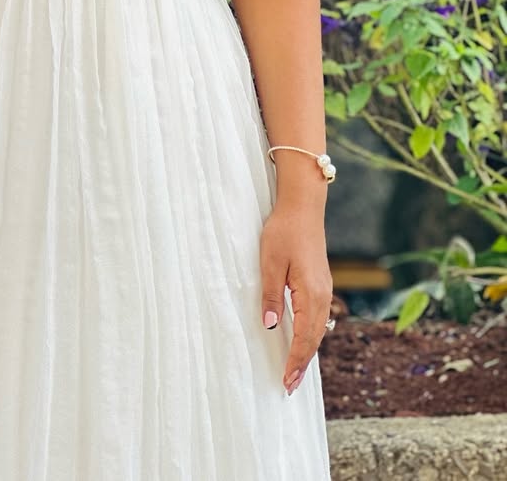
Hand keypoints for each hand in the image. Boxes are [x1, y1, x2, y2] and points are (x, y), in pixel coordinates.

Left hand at [259, 198, 332, 394]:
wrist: (303, 208)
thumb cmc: (284, 232)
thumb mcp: (270, 262)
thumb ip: (271, 295)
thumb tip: (271, 326)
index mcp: (311, 294)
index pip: (305, 338)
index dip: (295, 361)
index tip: (286, 382)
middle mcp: (322, 296)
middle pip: (315, 339)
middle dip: (302, 363)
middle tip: (290, 386)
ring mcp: (324, 290)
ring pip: (319, 329)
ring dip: (308, 351)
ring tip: (295, 371)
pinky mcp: (320, 283)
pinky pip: (318, 318)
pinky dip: (312, 335)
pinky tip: (303, 341)